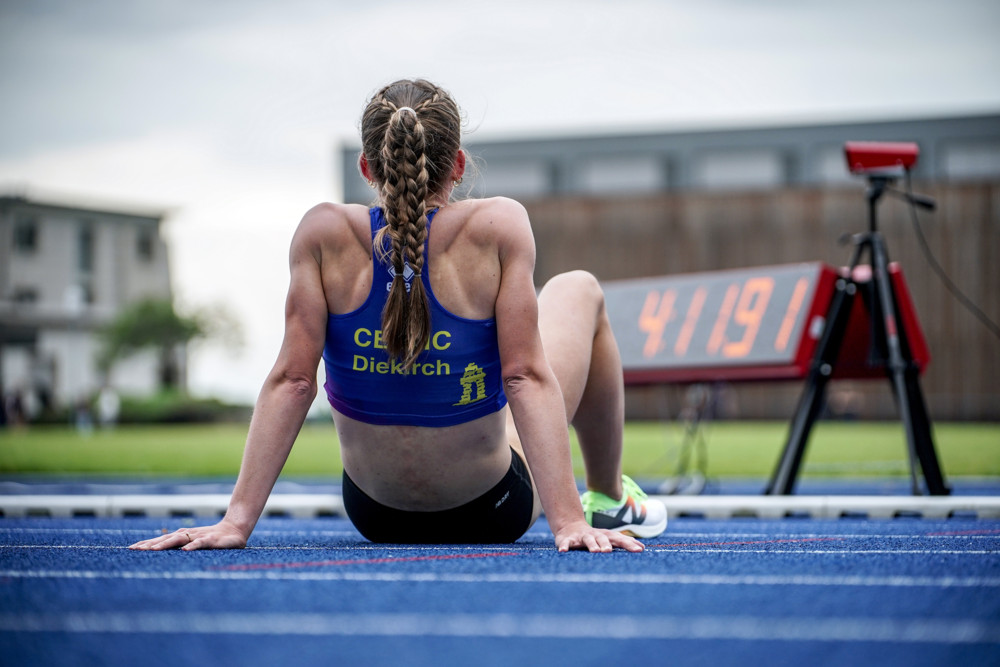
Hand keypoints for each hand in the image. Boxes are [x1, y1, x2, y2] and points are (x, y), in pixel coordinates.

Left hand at [129, 520, 247, 550]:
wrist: (236, 529)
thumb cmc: (213, 539)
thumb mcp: (196, 543)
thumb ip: (182, 547)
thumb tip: (163, 555)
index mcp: (182, 536)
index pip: (161, 539)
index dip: (146, 543)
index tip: (130, 549)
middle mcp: (188, 535)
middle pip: (166, 539)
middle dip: (150, 544)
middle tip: (135, 550)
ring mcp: (199, 536)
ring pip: (179, 539)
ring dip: (165, 544)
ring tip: (152, 550)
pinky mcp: (212, 540)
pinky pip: (201, 543)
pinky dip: (193, 546)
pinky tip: (185, 550)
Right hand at [553, 520, 644, 552]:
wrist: (570, 526)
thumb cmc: (594, 536)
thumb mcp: (608, 538)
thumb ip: (623, 542)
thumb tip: (642, 547)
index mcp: (605, 535)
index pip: (619, 538)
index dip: (628, 544)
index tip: (640, 550)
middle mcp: (595, 535)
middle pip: (603, 538)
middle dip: (607, 544)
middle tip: (610, 551)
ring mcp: (581, 537)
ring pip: (587, 539)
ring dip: (591, 544)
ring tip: (595, 551)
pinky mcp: (567, 539)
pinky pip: (566, 543)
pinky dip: (564, 546)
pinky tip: (563, 551)